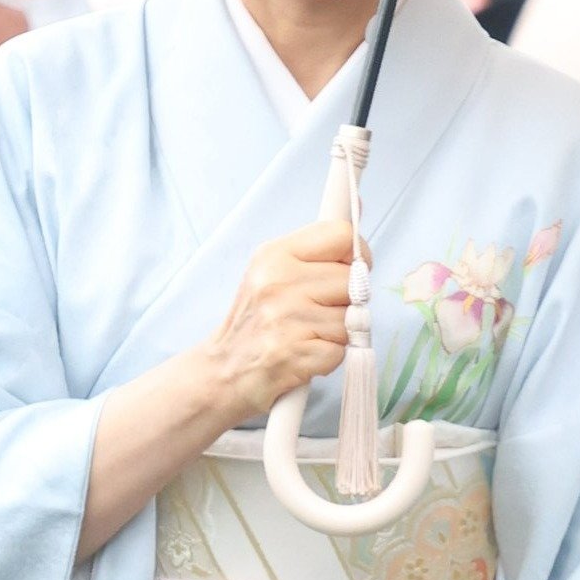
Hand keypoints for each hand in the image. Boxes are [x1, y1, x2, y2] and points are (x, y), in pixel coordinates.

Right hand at [205, 218, 354, 425]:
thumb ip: (314, 248)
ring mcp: (286, 318)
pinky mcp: (295, 354)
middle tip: (321, 311)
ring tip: (309, 334)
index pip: (340, 235)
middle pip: (353, 279)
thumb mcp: (272, 271)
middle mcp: (278, 281)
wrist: (222, 372)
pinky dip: (329, 358)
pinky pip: (341, 350)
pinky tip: (305, 355)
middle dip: (348, 300)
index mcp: (274, 255)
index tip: (351, 269)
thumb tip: (355, 207)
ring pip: (352, 318)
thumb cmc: (255, 322)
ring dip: (339, 332)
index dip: (357, 254)